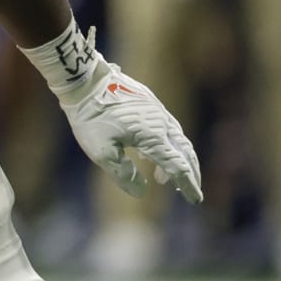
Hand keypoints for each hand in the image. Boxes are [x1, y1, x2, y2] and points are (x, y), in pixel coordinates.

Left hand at [24, 23, 202, 202]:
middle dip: (190, 173)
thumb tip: (142, 191)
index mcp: (153, 137)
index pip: (178, 166)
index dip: (188, 184)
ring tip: (164, 178)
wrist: (84, 80)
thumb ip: (123, 173)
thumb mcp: (101, 151)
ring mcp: (157, 110)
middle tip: (189, 191)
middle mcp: (162, 123)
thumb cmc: (91, 116)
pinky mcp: (150, 102)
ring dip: (178, 159)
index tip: (196, 200)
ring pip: (177, 139)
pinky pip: (167, 127)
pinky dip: (168, 144)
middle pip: (185, 152)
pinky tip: (150, 152)